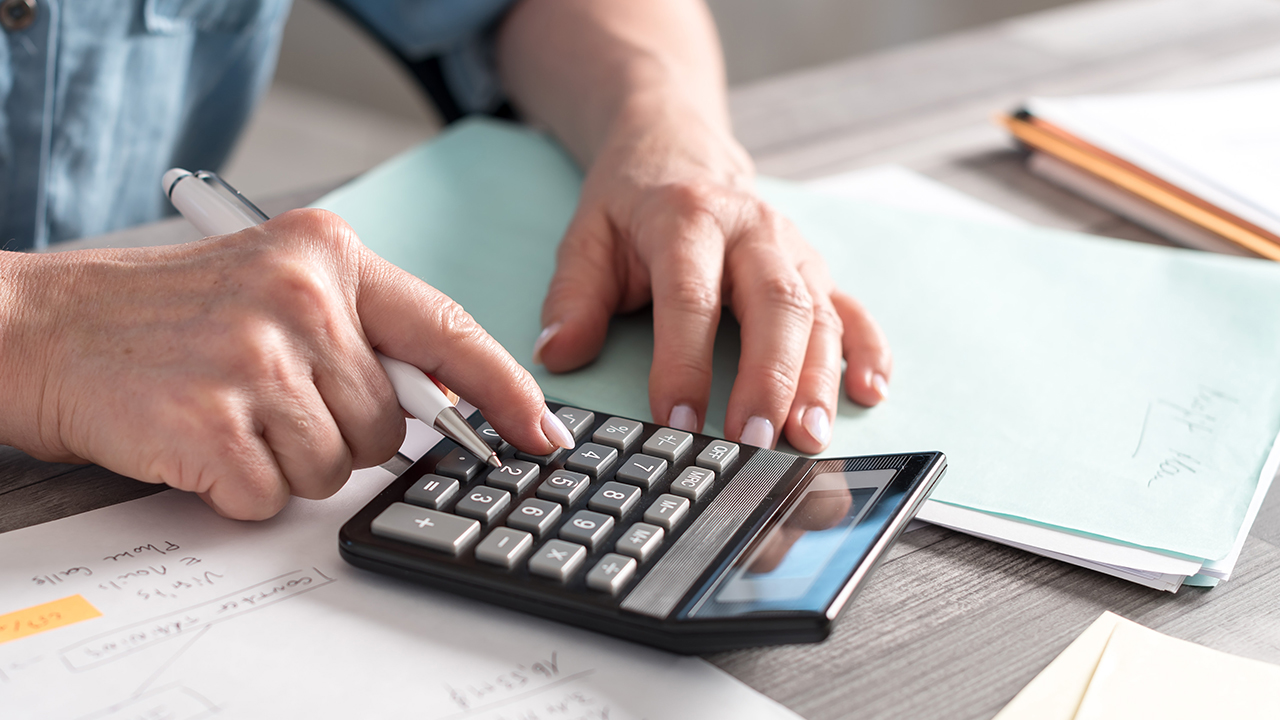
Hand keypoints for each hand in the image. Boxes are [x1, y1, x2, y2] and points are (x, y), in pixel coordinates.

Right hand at [0, 210, 570, 519]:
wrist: (45, 328)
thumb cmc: (166, 316)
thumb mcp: (277, 287)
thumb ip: (363, 333)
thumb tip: (443, 407)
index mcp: (327, 254)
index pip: (446, 330)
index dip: (503, 391)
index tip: (540, 432)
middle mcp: (299, 297)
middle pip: (387, 424)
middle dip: (340, 436)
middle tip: (269, 400)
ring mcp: (254, 358)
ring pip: (335, 467)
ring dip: (284, 461)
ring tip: (228, 413)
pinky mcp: (212, 422)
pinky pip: (270, 494)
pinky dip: (236, 487)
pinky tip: (200, 439)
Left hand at [531, 106, 891, 452]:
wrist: (679, 147)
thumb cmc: (632, 203)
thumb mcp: (587, 236)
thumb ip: (572, 296)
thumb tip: (557, 355)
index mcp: (687, 218)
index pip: (691, 297)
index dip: (685, 362)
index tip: (679, 421)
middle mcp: (751, 228)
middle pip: (774, 304)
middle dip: (769, 378)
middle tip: (757, 441)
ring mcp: (792, 246)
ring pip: (817, 313)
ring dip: (818, 379)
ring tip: (809, 438)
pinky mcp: (815, 266)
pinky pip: (851, 307)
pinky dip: (866, 350)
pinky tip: (871, 392)